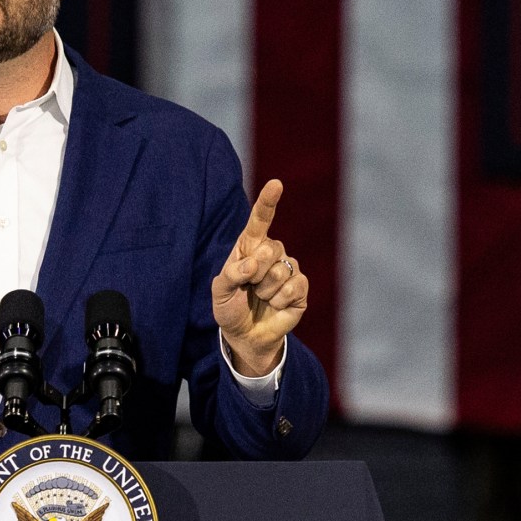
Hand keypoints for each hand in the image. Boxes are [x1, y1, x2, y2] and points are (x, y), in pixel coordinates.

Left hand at [212, 179, 308, 377]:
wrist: (245, 336)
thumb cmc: (230, 308)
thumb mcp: (220, 292)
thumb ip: (230, 274)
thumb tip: (253, 263)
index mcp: (250, 247)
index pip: (260, 220)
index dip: (268, 202)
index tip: (276, 184)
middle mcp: (272, 253)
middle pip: (270, 249)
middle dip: (255, 274)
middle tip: (249, 288)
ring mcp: (288, 269)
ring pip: (280, 271)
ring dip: (265, 291)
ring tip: (260, 298)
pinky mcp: (301, 288)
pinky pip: (293, 287)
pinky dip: (280, 300)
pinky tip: (275, 305)